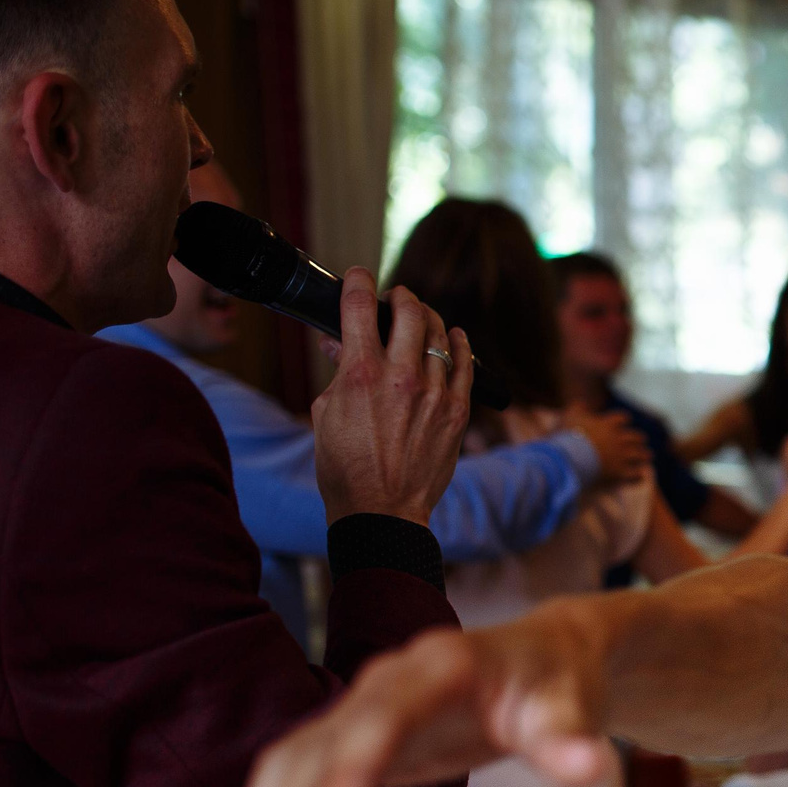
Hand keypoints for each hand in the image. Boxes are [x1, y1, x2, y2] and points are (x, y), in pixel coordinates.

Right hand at [225, 606, 612, 786]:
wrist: (544, 656)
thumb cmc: (559, 683)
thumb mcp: (571, 706)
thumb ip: (569, 739)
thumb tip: (590, 769)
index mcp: (439, 666)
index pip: (384, 719)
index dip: (350, 774)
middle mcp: (386, 681)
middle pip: (320, 744)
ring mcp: (363, 708)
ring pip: (294, 760)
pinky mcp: (354, 737)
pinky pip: (299, 774)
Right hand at [311, 269, 471, 525]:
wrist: (382, 510)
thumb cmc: (344, 468)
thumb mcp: (324, 415)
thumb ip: (336, 374)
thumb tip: (338, 346)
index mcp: (360, 375)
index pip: (360, 307)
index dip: (358, 282)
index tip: (358, 276)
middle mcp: (400, 377)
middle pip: (409, 312)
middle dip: (401, 295)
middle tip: (396, 296)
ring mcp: (434, 393)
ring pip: (439, 334)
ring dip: (428, 318)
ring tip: (420, 316)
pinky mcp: (456, 412)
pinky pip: (464, 365)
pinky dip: (459, 344)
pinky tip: (455, 335)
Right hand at [566, 405, 652, 488]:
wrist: (569, 458)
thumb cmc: (568, 437)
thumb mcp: (570, 417)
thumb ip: (577, 408)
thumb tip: (581, 403)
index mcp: (608, 424)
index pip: (622, 418)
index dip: (624, 419)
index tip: (626, 420)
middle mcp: (619, 439)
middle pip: (636, 437)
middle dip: (639, 438)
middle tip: (642, 439)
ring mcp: (622, 456)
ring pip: (640, 454)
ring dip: (645, 454)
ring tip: (649, 456)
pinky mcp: (620, 473)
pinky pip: (636, 473)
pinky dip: (639, 474)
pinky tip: (640, 475)